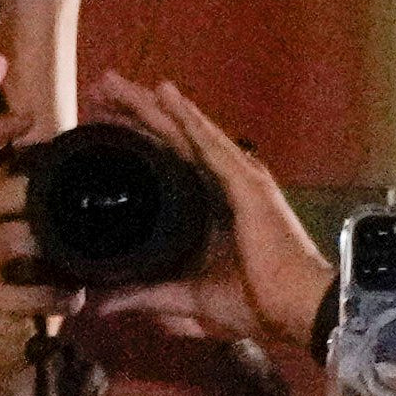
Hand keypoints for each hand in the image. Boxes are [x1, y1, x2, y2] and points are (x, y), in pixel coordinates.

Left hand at [76, 73, 332, 348]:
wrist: (298, 313)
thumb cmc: (256, 305)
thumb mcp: (186, 297)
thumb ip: (145, 295)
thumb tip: (102, 305)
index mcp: (209, 206)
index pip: (164, 161)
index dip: (133, 138)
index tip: (97, 121)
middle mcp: (223, 184)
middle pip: (170, 138)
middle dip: (134, 111)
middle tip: (100, 86)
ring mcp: (238, 179)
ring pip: (184, 132)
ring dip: (150, 105)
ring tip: (115, 82)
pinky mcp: (248, 184)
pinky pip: (211, 145)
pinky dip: (188, 118)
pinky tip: (164, 94)